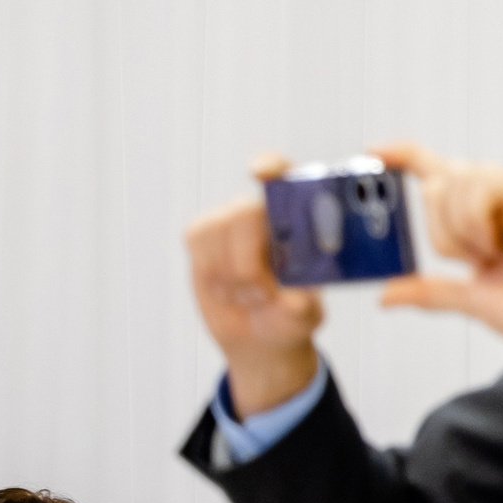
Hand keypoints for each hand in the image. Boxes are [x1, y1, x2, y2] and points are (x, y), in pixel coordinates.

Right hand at [183, 153, 326, 416]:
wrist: (258, 336)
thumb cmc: (288, 316)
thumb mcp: (305, 316)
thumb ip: (301, 305)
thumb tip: (295, 299)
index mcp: (299, 219)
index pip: (285, 178)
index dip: (271, 167)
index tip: (262, 173)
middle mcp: (263, 213)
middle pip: (244, 210)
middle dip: (248, 259)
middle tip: (262, 293)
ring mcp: (230, 223)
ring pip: (216, 231)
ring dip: (230, 274)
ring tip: (248, 296)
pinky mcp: (202, 236)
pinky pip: (197, 240)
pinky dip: (211, 271)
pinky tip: (226, 289)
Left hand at [371, 143, 502, 370]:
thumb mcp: (466, 299)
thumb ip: (427, 291)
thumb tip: (386, 294)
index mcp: (481, 216)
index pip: (438, 172)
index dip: (404, 156)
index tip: (371, 152)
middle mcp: (499, 199)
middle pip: (441, 177)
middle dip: (437, 222)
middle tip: (464, 258)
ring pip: (460, 179)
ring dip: (459, 225)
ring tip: (485, 255)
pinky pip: (487, 185)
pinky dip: (478, 219)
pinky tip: (494, 246)